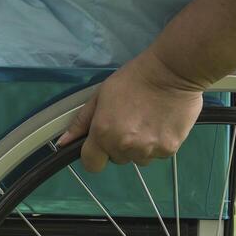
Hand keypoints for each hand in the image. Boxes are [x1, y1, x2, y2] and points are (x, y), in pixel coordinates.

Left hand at [56, 50, 205, 172]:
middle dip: (119, 145)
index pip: (92, 164)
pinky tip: (161, 122)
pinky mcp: (169, 150)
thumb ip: (81, 122)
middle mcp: (124, 146)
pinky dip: (158, 142)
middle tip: (130, 120)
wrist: (173, 72)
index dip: (95, 155)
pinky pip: (157, 154)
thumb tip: (62, 143)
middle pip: (117, 159)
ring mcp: (148, 150)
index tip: (101, 144)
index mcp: (103, 133)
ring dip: (140, 146)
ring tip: (148, 120)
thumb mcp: (101, 95)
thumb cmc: (135, 78)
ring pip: (138, 158)